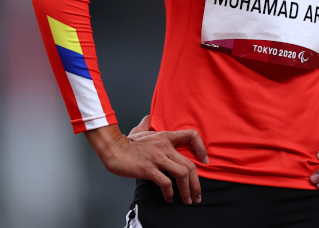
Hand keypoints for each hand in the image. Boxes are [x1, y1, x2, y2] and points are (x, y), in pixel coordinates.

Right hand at [84, 116, 208, 204]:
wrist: (113, 149)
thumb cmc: (126, 142)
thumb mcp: (139, 130)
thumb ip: (147, 124)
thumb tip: (148, 118)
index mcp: (166, 137)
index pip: (191, 136)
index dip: (201, 149)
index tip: (205, 162)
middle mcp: (165, 147)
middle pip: (190, 165)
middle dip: (196, 184)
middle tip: (197, 196)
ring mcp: (158, 158)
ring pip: (182, 174)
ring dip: (187, 190)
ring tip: (187, 200)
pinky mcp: (149, 169)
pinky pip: (166, 182)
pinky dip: (170, 192)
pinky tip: (169, 198)